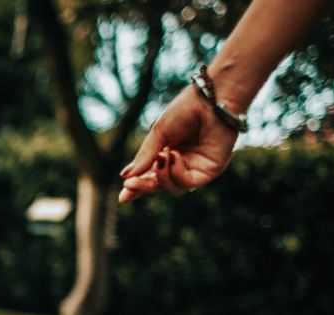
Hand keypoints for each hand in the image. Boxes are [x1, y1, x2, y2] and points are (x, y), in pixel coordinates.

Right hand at [118, 85, 239, 202]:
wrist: (210, 99)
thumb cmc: (185, 110)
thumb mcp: (158, 133)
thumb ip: (145, 156)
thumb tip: (126, 176)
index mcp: (168, 153)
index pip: (152, 176)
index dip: (138, 186)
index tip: (123, 196)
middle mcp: (183, 163)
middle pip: (161, 185)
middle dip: (143, 187)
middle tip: (129, 185)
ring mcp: (197, 168)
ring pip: (174, 189)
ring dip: (161, 178)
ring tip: (161, 158)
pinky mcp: (210, 170)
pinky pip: (188, 183)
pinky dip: (176, 172)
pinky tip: (174, 156)